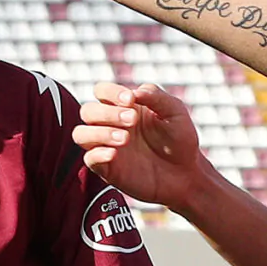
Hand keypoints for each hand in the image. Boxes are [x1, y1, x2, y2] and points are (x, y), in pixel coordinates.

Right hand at [71, 81, 208, 212]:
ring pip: (81, 134)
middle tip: (133, 120)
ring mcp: (106, 147)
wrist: (186, 174)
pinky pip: (89, 159)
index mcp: (124, 107)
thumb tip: (135, 92)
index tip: (130, 100)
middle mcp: (110, 125)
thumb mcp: (175, 112)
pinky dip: (98, 154)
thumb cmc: (179, 140)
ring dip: (99, 133)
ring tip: (125, 139)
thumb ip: (156, 96)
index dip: (111, 92)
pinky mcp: (107, 168)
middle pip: (88, 111)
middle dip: (108, 113)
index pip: (102, 91)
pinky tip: (115, 154)